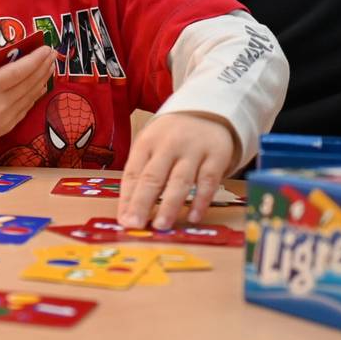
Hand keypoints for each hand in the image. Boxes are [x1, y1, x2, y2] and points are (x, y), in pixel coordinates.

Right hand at [0, 45, 54, 148]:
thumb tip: (16, 58)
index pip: (19, 71)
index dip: (35, 59)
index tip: (46, 48)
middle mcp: (0, 103)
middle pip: (29, 82)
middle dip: (43, 66)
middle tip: (52, 54)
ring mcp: (6, 116)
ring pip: (31, 94)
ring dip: (43, 78)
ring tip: (50, 66)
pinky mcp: (9, 125)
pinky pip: (27, 106)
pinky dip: (36, 93)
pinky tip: (42, 83)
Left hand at [117, 112, 235, 229]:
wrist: (209, 113)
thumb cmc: (172, 138)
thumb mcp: (152, 147)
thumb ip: (142, 175)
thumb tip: (129, 212)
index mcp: (147, 142)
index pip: (133, 173)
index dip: (127, 198)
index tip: (123, 221)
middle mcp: (169, 144)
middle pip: (153, 177)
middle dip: (142, 202)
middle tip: (135, 225)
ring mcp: (194, 149)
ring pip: (180, 180)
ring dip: (169, 205)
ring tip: (161, 226)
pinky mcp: (217, 156)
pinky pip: (208, 181)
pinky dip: (201, 200)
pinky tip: (193, 217)